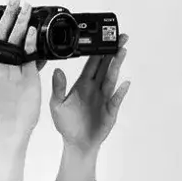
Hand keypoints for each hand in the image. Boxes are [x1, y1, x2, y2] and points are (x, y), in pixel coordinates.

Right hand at [0, 0, 42, 134]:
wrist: (13, 122)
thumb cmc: (9, 103)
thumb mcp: (4, 78)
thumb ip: (14, 60)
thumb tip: (27, 44)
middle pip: (0, 34)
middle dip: (7, 14)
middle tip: (14, 0)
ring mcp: (10, 71)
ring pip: (13, 41)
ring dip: (20, 21)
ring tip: (26, 8)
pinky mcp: (24, 77)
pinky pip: (26, 55)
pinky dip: (29, 41)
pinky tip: (33, 30)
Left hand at [50, 33, 130, 153]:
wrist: (76, 142)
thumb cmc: (66, 124)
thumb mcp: (57, 105)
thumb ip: (58, 88)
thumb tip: (57, 70)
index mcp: (82, 85)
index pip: (91, 64)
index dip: (97, 51)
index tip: (103, 39)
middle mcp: (95, 88)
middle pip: (105, 67)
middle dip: (112, 52)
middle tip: (120, 38)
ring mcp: (104, 98)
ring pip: (112, 78)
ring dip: (117, 65)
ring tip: (122, 51)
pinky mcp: (110, 110)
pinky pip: (116, 99)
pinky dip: (120, 91)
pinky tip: (125, 83)